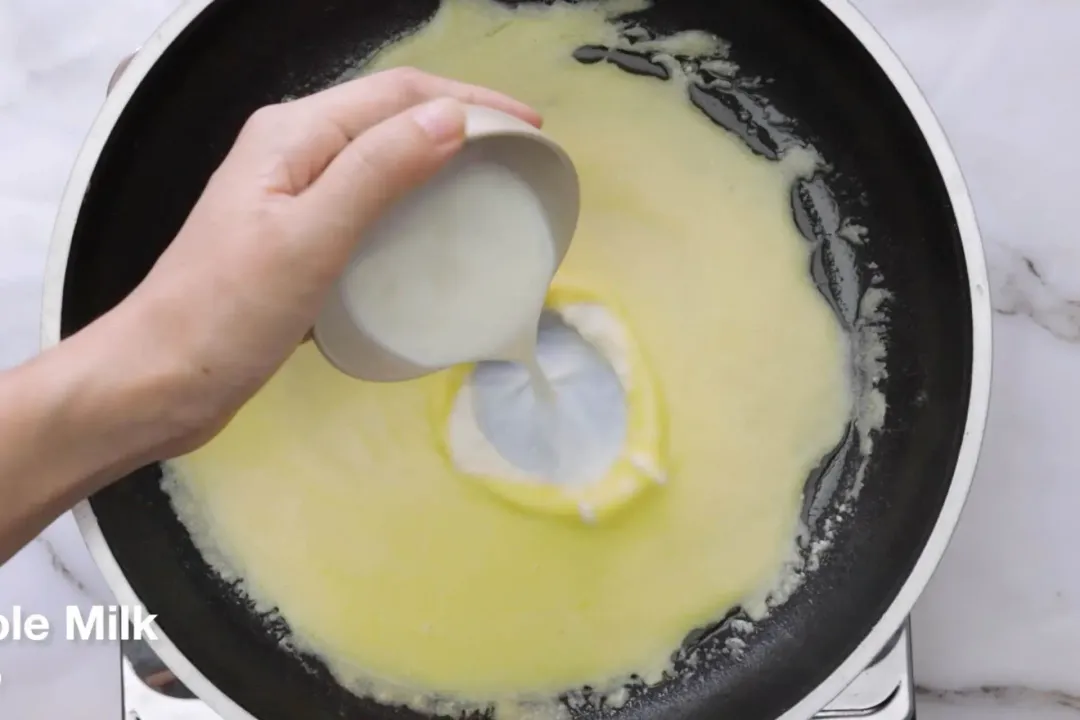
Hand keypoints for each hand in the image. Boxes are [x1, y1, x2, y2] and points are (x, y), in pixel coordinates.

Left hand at [100, 68, 541, 457]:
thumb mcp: (308, 238)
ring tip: (490, 192)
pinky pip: (368, 209)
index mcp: (292, 135)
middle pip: (391, 118)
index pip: (398, 94)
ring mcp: (291, 197)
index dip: (470, 99)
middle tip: (520, 159)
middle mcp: (292, 152)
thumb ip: (376, 173)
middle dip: (461, 124)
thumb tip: (451, 119)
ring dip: (439, 167)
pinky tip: (435, 241)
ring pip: (381, 163)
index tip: (530, 131)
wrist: (159, 382)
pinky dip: (411, 212)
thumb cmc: (227, 314)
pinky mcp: (295, 242)